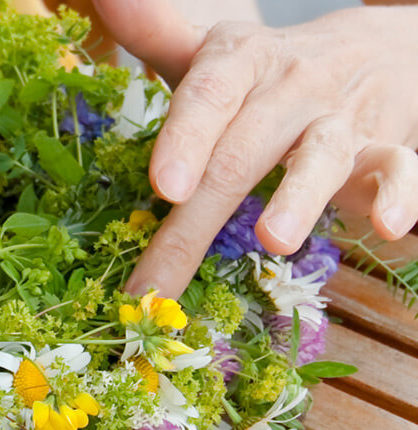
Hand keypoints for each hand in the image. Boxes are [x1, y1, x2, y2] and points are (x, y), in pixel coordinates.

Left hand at [94, 1, 417, 295]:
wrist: (375, 52)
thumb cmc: (265, 74)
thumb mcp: (212, 54)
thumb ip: (154, 34)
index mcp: (238, 64)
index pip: (208, 96)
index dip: (185, 139)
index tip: (163, 187)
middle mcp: (289, 90)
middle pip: (241, 154)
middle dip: (199, 217)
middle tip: (162, 277)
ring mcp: (339, 121)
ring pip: (321, 157)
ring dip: (299, 198)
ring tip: (275, 239)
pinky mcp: (384, 150)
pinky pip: (397, 169)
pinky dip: (399, 195)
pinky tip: (389, 227)